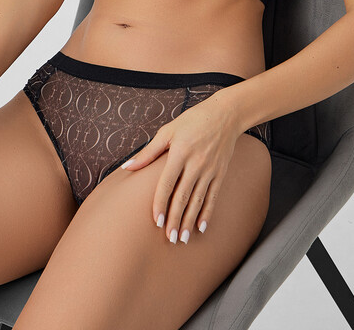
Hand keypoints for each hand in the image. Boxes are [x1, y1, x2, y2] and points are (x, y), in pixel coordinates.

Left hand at [120, 92, 239, 244]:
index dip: (161, 203)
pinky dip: (207, 213)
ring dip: (189, 221)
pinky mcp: (220, 173)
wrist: (225, 115)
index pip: (167, 183)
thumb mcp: (168, 131)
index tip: (155, 222)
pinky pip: (213, 196)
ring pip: (198, 200)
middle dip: (175, 219)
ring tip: (182, 239)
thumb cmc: (192, 121)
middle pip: (183, 196)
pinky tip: (201, 228)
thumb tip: (127, 167)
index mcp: (180, 152)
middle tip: (169, 239)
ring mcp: (210, 169)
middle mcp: (196, 163)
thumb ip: (148, 152)